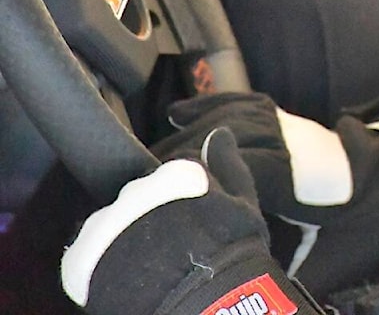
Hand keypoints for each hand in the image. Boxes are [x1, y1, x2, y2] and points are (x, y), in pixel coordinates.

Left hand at [62, 128, 310, 314]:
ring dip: (123, 241)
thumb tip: (218, 133)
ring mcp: (104, 225)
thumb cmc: (231, 256)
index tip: (193, 224)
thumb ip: (227, 165)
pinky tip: (126, 282)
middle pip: (137, 199)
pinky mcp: (81, 259)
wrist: (207, 305)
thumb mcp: (244, 204)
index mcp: (174, 176)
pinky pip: (85, 258)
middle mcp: (134, 192)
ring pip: (110, 226)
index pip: (171, 177)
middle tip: (171, 249)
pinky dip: (98, 269)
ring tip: (148, 270)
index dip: (183, 202)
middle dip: (150, 218)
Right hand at [151, 92, 378, 294]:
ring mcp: (287, 124)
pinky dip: (209, 105)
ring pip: (228, 118)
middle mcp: (289, 140)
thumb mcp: (334, 255)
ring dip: (188, 135)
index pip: (236, 164)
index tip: (161, 193)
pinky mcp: (285, 118)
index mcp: (299, 175)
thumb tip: (251, 281)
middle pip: (222, 137)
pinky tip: (179, 114)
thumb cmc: (368, 222)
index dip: (196, 176)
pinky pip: (241, 102)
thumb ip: (289, 267)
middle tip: (143, 184)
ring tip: (152, 159)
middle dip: (180, 157)